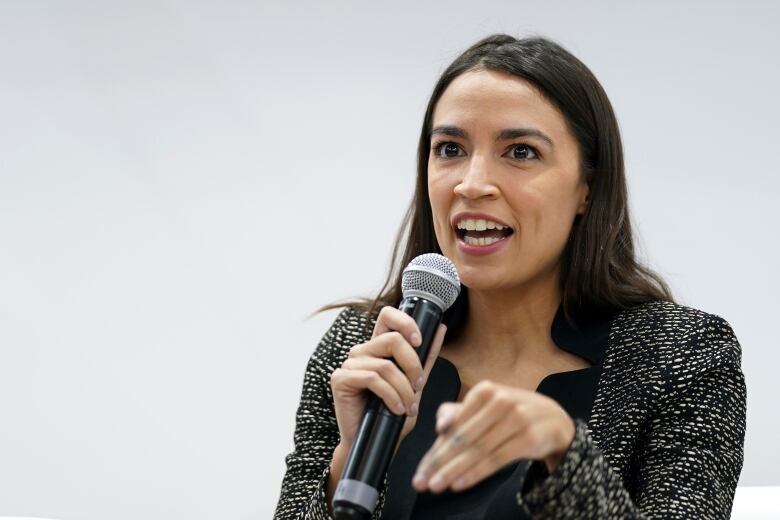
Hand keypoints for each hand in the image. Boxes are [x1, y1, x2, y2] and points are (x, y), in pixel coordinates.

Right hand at [330, 306, 446, 449]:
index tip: (419, 342)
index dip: (406, 322)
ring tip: (409, 406)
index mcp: (378, 347)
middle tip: (419, 386)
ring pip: (385, 365)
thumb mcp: (416, 384)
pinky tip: (396, 409)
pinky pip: (372, 379)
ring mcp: (349, 364)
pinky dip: (390, 395)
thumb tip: (440, 328)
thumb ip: (426, 357)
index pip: (388, 316)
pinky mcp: (340, 379)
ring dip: (403, 389)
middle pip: (392, 339)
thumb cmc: (392, 414)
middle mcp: (362, 351)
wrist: (375, 443)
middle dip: (413, 365)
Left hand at [411, 380, 574, 493]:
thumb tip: (440, 427)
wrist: (553, 419)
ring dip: (453, 470)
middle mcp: (500, 401)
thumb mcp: (486, 406)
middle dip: (439, 463)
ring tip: (436, 485)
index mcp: (484, 391)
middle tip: (421, 482)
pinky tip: (459, 484)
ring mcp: (516, 418)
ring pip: (477, 450)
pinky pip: (496, 459)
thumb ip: (458, 414)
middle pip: (462, 438)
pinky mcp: (528, 438)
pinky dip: (475, 473)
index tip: (419, 470)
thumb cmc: (510, 413)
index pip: (453, 425)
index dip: (434, 450)